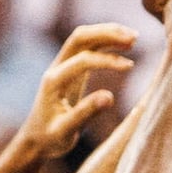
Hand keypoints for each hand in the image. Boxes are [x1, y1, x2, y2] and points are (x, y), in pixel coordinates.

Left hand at [21, 24, 136, 157]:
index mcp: (53, 81)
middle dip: (107, 33)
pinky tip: (125, 47)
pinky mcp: (72, 69)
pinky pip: (89, 47)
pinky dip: (107, 42)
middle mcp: (56, 67)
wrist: (36, 139)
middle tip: (134, 38)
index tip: (129, 67)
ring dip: (108, 33)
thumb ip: (86, 113)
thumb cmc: (50, 138)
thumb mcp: (66, 132)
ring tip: (134, 38)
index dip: (107, 60)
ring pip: (85, 38)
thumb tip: (110, 97)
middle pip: (80, 37)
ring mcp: (63, 65)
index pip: (82, 60)